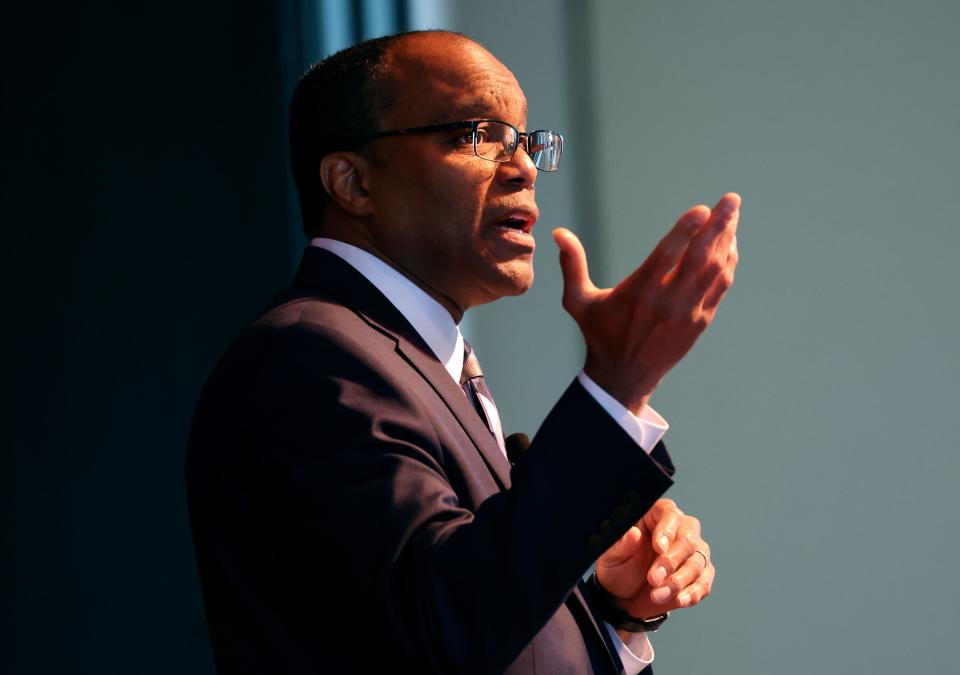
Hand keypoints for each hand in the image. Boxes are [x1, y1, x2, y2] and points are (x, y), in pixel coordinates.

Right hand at [553, 193, 739, 413]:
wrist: (624, 376)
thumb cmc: (600, 333)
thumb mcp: (578, 301)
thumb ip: (572, 265)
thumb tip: (558, 233)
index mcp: (639, 292)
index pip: (667, 255)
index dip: (686, 230)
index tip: (702, 208)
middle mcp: (667, 302)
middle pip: (700, 257)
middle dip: (719, 225)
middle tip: (732, 200)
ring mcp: (688, 313)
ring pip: (714, 270)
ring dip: (727, 240)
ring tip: (733, 214)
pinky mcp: (700, 322)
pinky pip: (720, 287)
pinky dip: (728, 264)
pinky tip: (730, 244)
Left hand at [595, 499, 714, 620]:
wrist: (624, 595)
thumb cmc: (618, 566)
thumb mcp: (612, 555)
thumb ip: (621, 544)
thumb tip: (633, 533)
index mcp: (656, 516)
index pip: (669, 514)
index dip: (666, 530)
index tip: (658, 548)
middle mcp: (680, 530)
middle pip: (688, 539)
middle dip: (671, 561)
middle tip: (653, 578)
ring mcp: (693, 552)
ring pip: (696, 562)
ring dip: (677, 581)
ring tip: (657, 595)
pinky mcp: (700, 575)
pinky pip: (704, 582)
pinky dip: (693, 593)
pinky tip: (679, 599)